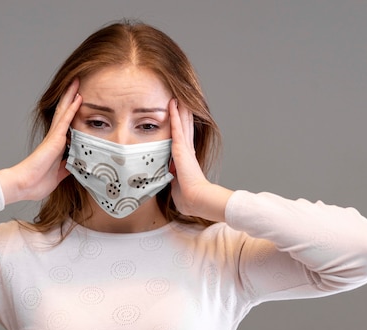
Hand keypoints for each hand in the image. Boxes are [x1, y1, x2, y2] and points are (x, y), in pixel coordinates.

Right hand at [0, 79, 81, 203]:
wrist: (25, 185)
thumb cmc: (37, 182)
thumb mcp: (58, 175)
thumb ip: (67, 168)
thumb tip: (75, 165)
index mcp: (56, 146)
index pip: (66, 125)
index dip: (72, 112)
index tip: (79, 102)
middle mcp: (55, 138)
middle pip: (64, 113)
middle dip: (71, 98)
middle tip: (77, 83)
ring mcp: (54, 137)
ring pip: (65, 111)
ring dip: (71, 96)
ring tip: (77, 81)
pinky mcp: (55, 139)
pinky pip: (65, 120)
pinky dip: (72, 108)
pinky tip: (78, 98)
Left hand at [168, 99, 232, 221]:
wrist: (195, 198)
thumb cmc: (188, 198)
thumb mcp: (177, 188)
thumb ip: (174, 183)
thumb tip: (170, 187)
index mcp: (187, 159)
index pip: (185, 138)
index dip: (184, 127)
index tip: (182, 117)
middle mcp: (187, 150)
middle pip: (185, 127)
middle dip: (184, 113)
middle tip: (182, 100)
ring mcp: (184, 148)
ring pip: (182, 123)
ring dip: (180, 109)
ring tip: (177, 95)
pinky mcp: (181, 147)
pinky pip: (176, 126)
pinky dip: (174, 114)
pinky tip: (173, 102)